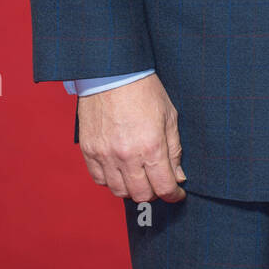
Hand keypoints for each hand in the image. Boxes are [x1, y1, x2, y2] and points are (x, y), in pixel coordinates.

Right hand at [77, 75, 185, 203]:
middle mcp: (128, 155)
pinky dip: (111, 180)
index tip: (177, 193)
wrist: (113, 73)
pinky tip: (120, 169)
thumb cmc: (144, 90)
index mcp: (152, 146)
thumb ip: (174, 150)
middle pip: (142, 195)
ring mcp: (106, 155)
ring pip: (119, 191)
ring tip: (139, 176)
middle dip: (154, 193)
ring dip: (132, 188)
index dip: (174, 194)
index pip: (164, 187)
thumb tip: (178, 176)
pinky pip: (100, 179)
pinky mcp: (90, 151)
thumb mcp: (169, 116)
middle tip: (158, 183)